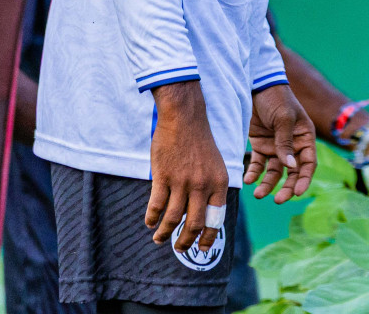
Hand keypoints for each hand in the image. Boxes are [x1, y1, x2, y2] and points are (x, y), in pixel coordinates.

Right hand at [146, 81, 228, 252]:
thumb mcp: (216, 165)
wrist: (184, 118)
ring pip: (172, 218)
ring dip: (165, 233)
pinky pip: (156, 205)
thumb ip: (213, 188)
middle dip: (185, 241)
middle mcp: (202, 185)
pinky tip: (150, 222)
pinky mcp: (163, 176)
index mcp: (219, 183)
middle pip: (193, 224)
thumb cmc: (200, 142)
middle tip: (179, 248)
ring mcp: (182, 182)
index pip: (215, 219)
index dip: (207, 238)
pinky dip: (152, 218)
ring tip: (159, 239)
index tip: (201, 249)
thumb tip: (207, 213)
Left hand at [245, 84, 317, 202]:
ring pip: (274, 172)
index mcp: (304, 138)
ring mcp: (275, 146)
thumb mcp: (284, 118)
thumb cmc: (277, 99)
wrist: (256, 86)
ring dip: (267, 184)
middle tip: (278, 200)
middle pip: (291, 172)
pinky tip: (248, 180)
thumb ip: (285, 143)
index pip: (308, 164)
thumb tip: (290, 166)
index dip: (303, 179)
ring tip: (258, 194)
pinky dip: (253, 173)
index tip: (296, 193)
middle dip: (285, 187)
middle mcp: (292, 145)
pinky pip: (258, 164)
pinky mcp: (260, 145)